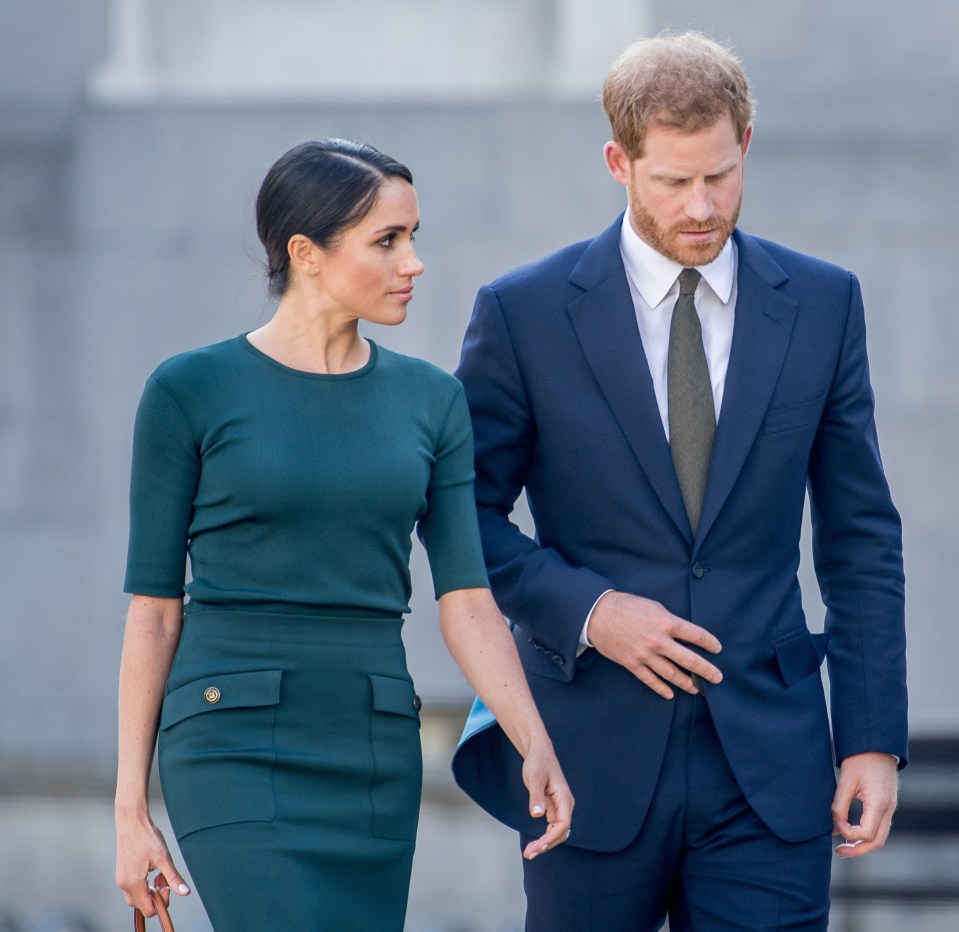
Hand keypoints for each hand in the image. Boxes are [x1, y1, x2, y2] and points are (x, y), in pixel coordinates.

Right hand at [116, 807, 190, 913]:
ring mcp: (121, 880)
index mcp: (133, 883)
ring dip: (151, 891)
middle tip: (165, 879)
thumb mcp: (164, 857)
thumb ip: (173, 877)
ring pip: (137, 897)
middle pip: (142, 905)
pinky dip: (144, 885)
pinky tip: (152, 871)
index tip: (169, 886)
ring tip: (160, 874)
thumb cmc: (146, 836)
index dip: (162, 902)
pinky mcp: (122, 874)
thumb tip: (184, 892)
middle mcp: (124, 885)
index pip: (148, 909)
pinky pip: (133, 888)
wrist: (131, 821)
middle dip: (156, 896)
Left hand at [520, 739, 574, 859]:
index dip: (552, 838)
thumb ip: (536, 796)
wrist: (539, 752)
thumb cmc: (537, 762)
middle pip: (561, 832)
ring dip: (545, 843)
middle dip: (546, 845)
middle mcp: (565, 804)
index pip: (563, 824)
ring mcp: (560, 806)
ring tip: (529, 852)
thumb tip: (536, 814)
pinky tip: (534, 843)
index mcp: (564, 798)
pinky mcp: (553, 807)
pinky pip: (552, 827)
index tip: (538, 846)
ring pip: (557, 832)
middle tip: (528, 853)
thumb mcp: (534, 777)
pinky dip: (544, 836)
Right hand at [587, 591, 721, 697]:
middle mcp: (658, 641)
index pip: (695, 635)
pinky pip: (651, 680)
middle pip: (689, 659)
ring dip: (687, 682)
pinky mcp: (633, 664)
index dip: (709, 642)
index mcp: (666, 623)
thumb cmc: (626, 606)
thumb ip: (669, 620)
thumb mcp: (653, 607)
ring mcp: (645, 655)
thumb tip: (682, 633)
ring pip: (672, 674)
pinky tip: (670, 693)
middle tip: (717, 678)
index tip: (717, 648)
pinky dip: (662, 688)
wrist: (598, 614)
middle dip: (706, 670)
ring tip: (697, 688)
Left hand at [832, 752, 898, 857]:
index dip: (849, 834)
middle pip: (877, 841)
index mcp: (878, 802)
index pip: (866, 832)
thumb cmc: (859, 760)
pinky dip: (866, 835)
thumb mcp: (846, 781)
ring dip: (862, 845)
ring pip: (879, 837)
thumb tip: (833, 828)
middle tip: (838, 852)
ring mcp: (890, 808)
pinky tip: (850, 834)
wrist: (876, 746)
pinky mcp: (887, 806)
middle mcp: (888, 809)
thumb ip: (839, 805)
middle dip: (857, 850)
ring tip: (842, 848)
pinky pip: (879, 828)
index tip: (835, 825)